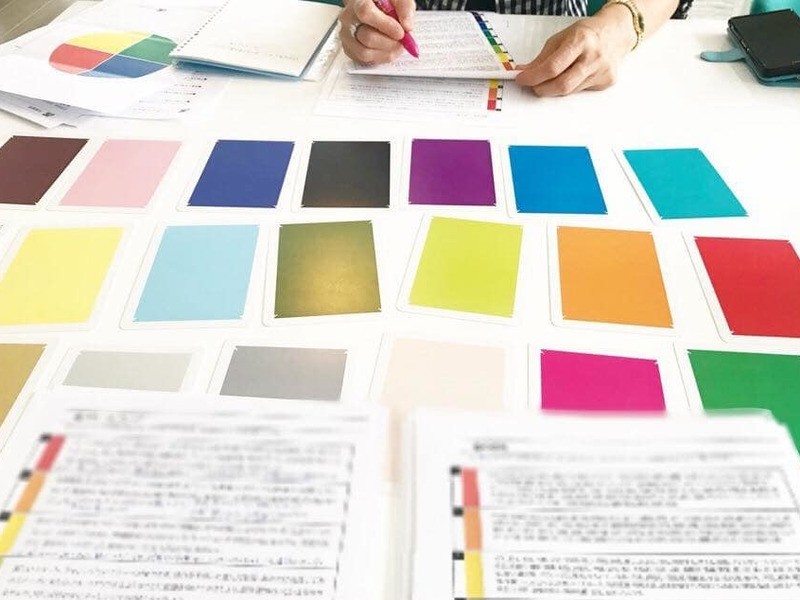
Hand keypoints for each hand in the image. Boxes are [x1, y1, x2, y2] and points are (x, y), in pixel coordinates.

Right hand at [340, 0, 414, 64]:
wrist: (372, 7)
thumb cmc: (383, 3)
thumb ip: (405, 8)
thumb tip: (407, 27)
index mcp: (358, 2)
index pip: (366, 13)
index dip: (385, 26)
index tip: (400, 32)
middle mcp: (348, 19)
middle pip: (367, 37)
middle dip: (389, 43)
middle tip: (402, 41)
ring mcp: (346, 36)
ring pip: (365, 53)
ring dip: (386, 53)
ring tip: (396, 46)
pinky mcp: (349, 49)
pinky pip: (364, 61)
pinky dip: (380, 58)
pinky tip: (387, 50)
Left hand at [515, 7, 636, 95]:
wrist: (616, 32)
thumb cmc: (588, 33)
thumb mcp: (561, 38)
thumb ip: (542, 57)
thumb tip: (524, 72)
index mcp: (581, 40)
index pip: (552, 67)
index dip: (533, 77)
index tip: (522, 79)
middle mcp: (594, 57)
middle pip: (562, 85)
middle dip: (542, 88)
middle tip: (534, 86)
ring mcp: (602, 71)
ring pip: (570, 91)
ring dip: (555, 89)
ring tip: (551, 80)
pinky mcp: (606, 82)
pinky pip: (580, 91)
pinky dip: (571, 87)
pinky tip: (573, 76)